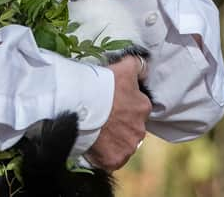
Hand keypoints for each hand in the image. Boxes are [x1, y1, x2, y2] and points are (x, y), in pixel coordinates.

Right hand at [86, 56, 151, 170]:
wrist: (78, 105)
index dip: (123, 104)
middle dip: (119, 123)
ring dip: (112, 139)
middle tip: (101, 117)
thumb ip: (137, 65)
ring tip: (95, 130)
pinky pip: (110, 159)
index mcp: (142, 106)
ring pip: (121, 143)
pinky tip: (93, 145)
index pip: (137, 106)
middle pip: (130, 127)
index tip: (110, 103)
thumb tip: (145, 64)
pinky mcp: (114, 160)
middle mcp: (139, 129)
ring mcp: (127, 146)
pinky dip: (103, 154)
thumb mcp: (121, 67)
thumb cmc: (99, 85)